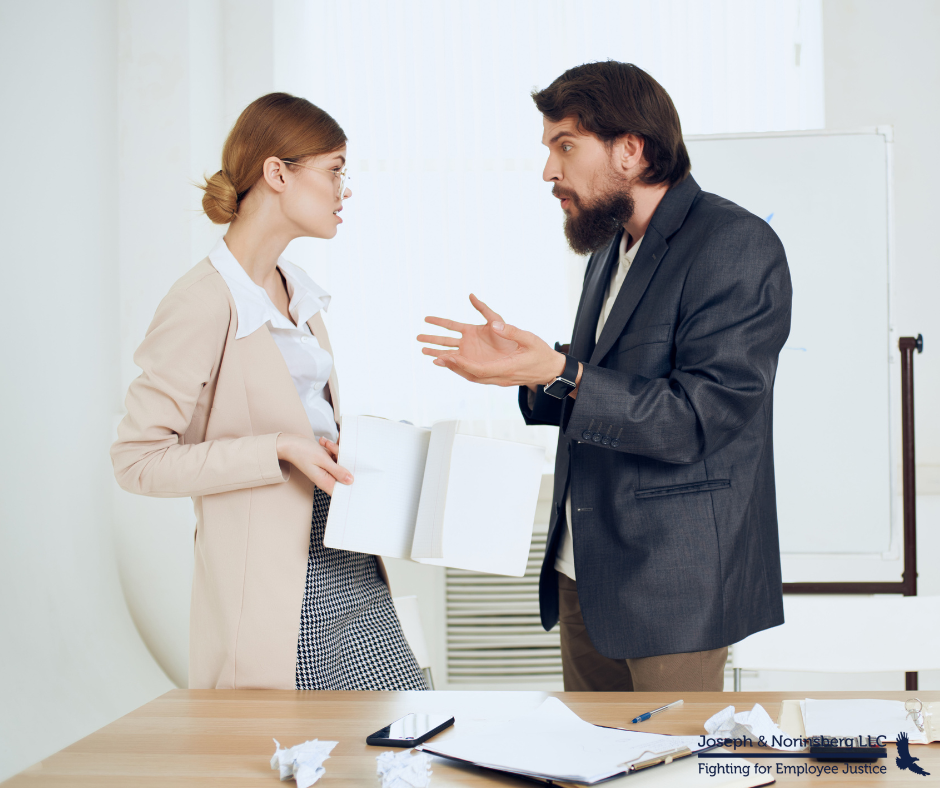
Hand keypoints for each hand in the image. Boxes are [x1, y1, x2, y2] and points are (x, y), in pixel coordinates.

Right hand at [277, 433, 352, 494]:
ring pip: (339, 461)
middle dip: (342, 458)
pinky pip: (334, 455)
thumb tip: (350, 481)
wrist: (289, 442)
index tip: (356, 471)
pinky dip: (331, 448)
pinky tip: (324, 443)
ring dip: (335, 450)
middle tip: (334, 449)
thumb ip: (337, 471)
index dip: (350, 482)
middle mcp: (326, 477)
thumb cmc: (301, 451)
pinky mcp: (325, 462)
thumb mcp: (322, 460)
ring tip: (326, 444)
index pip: (342, 489)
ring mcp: (325, 469)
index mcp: (325, 481)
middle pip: (343, 472)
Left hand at [418, 294, 568, 387]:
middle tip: (435, 358)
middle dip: (453, 367)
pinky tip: (457, 364)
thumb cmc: (542, 354)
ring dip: (456, 369)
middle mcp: (500, 377)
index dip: (461, 364)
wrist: (551, 370)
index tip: (448, 356)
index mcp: (506, 369)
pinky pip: (479, 376)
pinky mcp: (500, 377)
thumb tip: (493, 324)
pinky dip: (465, 370)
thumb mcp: (529, 338)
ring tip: (440, 360)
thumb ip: (511, 330)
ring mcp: (499, 379)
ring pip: (473, 377)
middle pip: (471, 375)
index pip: (478, 370)